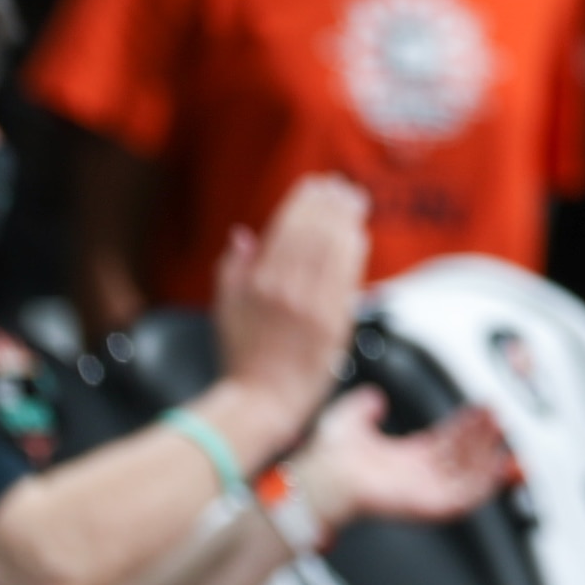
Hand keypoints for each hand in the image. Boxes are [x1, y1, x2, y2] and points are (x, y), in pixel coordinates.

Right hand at [214, 174, 370, 424]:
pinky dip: (354, 249)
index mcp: (257, 283)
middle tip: (340, 186)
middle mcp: (286, 290)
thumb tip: (243, 233)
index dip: (305, 202)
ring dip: (346, 219)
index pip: (287, 228)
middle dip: (329, 203)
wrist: (263, 399)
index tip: (316, 185)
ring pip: (333, 248)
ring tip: (354, 200)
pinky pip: (348, 275)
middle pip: (314, 232)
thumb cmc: (242, 355)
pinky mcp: (334, 322)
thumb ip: (233, 268)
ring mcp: (312, 306)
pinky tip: (358, 233)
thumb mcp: (225, 308)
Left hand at [296, 385, 510, 530]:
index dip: (467, 425)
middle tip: (498, 417)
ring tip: (501, 435)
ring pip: (467, 476)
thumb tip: (374, 398)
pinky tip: (496, 467)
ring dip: (487, 456)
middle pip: (462, 456)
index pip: (447, 441)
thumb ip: (365, 406)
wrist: (325, 475)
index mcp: (405, 458)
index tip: (483, 409)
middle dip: (482, 436)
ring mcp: (423, 491)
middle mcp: (417, 475)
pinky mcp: (427, 505)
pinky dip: (483, 485)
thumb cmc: (331, 455)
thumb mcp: (351, 419)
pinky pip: (464, 499)